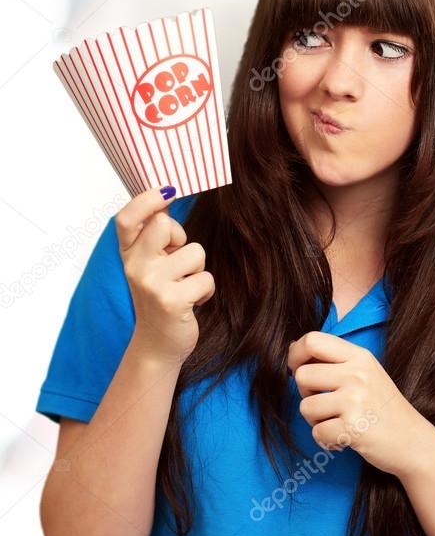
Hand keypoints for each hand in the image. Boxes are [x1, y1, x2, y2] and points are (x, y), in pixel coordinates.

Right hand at [117, 187, 214, 366]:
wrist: (157, 344)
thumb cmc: (162, 298)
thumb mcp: (152, 265)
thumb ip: (156, 237)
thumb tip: (168, 194)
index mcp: (128, 255)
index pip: (126, 219)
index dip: (146, 200)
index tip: (168, 191)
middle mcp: (134, 267)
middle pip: (165, 225)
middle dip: (181, 238)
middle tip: (178, 261)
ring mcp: (151, 283)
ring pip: (195, 252)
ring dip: (198, 269)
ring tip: (185, 286)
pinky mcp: (171, 300)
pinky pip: (206, 279)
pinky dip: (206, 290)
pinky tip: (192, 302)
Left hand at [287, 331, 430, 477]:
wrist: (413, 441)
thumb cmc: (384, 409)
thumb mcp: (367, 373)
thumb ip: (335, 361)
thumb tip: (294, 347)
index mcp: (360, 357)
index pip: (313, 340)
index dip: (296, 355)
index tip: (298, 370)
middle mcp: (358, 374)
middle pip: (302, 375)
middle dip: (306, 394)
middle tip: (327, 404)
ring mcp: (355, 400)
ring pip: (306, 407)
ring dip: (316, 421)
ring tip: (338, 422)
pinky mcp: (353, 428)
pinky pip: (317, 433)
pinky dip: (327, 440)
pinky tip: (344, 438)